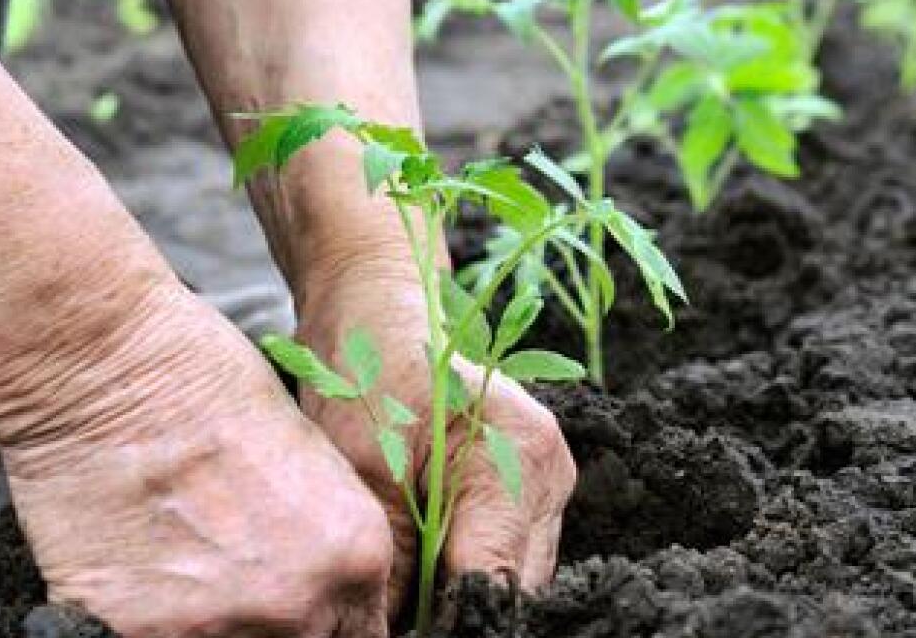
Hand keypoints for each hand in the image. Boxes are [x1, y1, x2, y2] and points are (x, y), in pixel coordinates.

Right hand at [0, 283, 393, 636]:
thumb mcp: (313, 456)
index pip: (365, 631)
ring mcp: (222, 626)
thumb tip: (326, 580)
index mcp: (357, 553)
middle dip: (287, 624)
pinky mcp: (141, 634)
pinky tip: (144, 572)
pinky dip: (156, 622)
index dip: (338, 617)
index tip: (314, 605)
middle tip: (246, 580)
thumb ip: (330, 534)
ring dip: (222, 624)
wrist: (110, 371)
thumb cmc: (212, 384)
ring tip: (191, 568)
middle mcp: (301, 603)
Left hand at [294, 258, 577, 616]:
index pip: (494, 584)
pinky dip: (469, 564)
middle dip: (459, 611)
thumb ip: (392, 562)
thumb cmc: (367, 371)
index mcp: (519, 458)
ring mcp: (551, 479)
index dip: (449, 622)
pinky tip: (427, 559)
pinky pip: (510, 550)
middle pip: (515, 588)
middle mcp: (551, 473)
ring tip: (407, 588)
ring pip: (516, 576)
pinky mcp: (535, 485)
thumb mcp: (364, 470)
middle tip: (397, 611)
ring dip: (464, 590)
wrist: (380, 309)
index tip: (400, 628)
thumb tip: (391, 631)